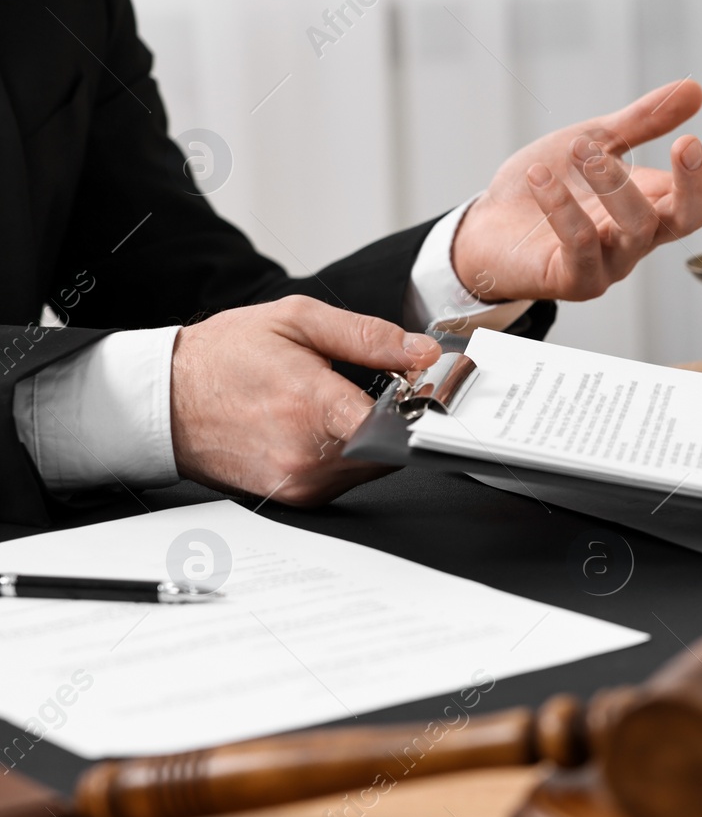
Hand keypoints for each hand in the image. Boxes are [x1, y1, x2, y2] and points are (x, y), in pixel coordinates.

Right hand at [171, 296, 440, 505]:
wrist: (165, 400)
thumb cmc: (223, 357)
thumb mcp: (297, 320)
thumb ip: (369, 336)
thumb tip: (421, 352)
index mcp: (311, 406)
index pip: (393, 429)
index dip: (418, 411)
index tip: (419, 391)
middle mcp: (306, 455)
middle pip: (391, 447)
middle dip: (396, 418)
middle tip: (376, 386)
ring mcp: (300, 482)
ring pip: (372, 465)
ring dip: (372, 437)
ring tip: (336, 403)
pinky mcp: (295, 496)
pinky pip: (346, 478)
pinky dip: (347, 453)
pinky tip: (321, 426)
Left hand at [452, 79, 701, 302]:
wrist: (485, 225)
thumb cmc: (544, 187)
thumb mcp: (595, 140)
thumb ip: (642, 121)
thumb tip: (695, 88)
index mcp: (651, 204)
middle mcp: (638, 238)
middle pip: (685, 220)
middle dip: (693, 184)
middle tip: (688, 143)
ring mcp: (609, 263)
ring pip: (636, 230)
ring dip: (615, 186)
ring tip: (588, 153)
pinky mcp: (571, 279)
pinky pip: (579, 245)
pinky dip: (563, 208)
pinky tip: (543, 177)